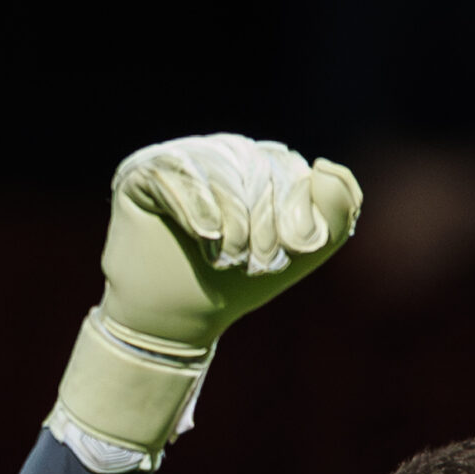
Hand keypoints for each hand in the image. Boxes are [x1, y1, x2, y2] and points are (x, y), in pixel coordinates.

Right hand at [51, 134, 361, 467]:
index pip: (286, 166)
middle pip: (254, 163)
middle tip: (253, 261)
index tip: (287, 251)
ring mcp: (174, 159)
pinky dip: (198, 209)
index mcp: (252, 164)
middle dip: (264, 221)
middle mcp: (213, 154)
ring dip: (233, 221)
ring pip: (218, 167)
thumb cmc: (237, 284)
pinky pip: (177, 171)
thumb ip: (335, 212)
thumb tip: (325, 166)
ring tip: (228, 257)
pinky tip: (204, 237)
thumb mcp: (301, 252)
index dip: (294, 209)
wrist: (179, 319)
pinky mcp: (138, 172)